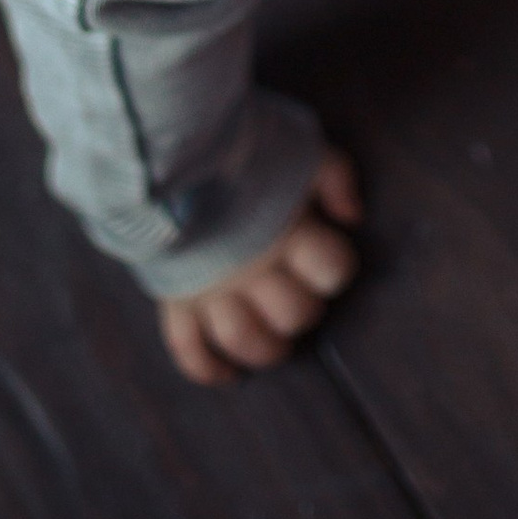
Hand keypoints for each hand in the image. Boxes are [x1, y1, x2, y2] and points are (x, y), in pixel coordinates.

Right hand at [160, 152, 361, 384]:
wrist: (164, 143)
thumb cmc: (242, 144)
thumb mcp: (300, 144)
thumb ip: (335, 176)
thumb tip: (353, 217)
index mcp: (288, 231)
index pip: (332, 271)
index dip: (335, 268)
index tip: (325, 258)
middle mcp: (252, 268)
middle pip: (293, 315)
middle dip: (303, 309)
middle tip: (296, 294)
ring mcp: (210, 288)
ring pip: (244, 341)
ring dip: (264, 349)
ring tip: (273, 338)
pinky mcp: (174, 296)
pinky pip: (187, 348)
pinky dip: (207, 368)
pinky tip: (228, 375)